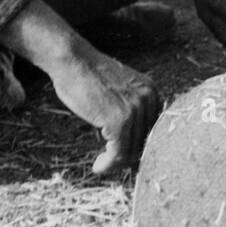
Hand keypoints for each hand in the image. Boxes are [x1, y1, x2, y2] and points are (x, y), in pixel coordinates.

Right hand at [49, 46, 160, 174]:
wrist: (72, 60)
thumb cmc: (87, 74)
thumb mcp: (118, 89)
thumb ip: (129, 108)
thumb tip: (130, 140)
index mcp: (151, 91)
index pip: (152, 129)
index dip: (138, 146)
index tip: (124, 155)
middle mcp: (148, 99)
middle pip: (144, 142)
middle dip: (127, 156)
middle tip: (111, 163)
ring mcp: (134, 110)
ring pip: (131, 150)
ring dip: (115, 163)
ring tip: (102, 165)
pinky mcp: (118, 121)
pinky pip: (118, 153)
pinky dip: (108, 164)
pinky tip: (98, 166)